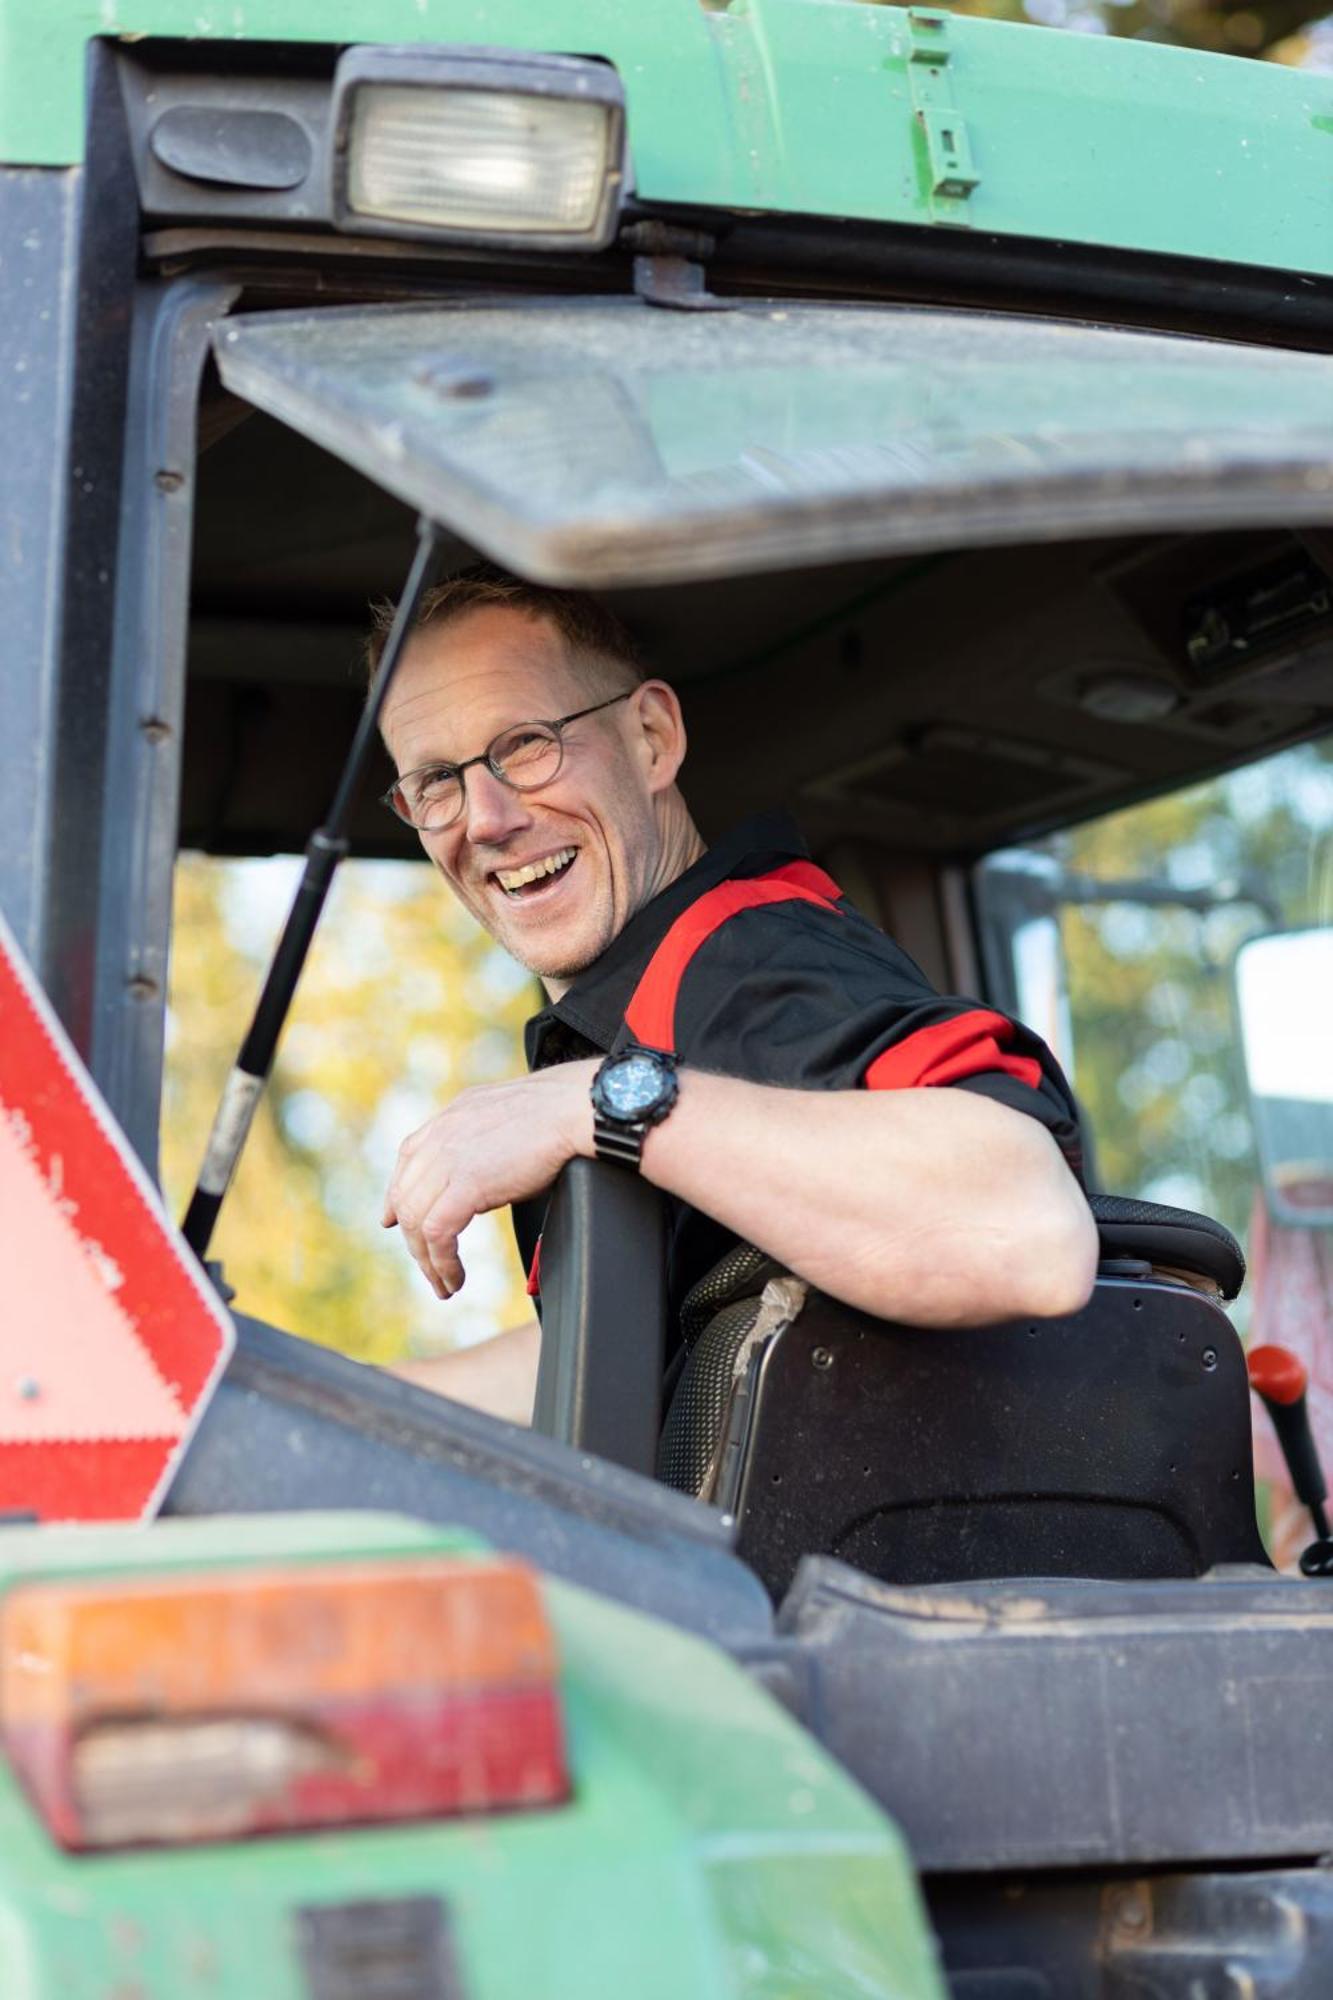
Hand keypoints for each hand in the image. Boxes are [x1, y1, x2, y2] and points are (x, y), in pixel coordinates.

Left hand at [382, 1061, 595, 1297]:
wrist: (573, 1108)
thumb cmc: (556, 1114)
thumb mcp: (503, 1121)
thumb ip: (480, 1143)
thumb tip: (482, 1175)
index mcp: (449, 1120)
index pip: (407, 1160)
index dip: (396, 1196)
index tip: (393, 1221)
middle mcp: (440, 1137)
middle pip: (405, 1197)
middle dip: (413, 1240)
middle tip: (431, 1268)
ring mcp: (449, 1159)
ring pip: (415, 1220)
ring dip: (427, 1260)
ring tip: (444, 1284)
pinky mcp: (467, 1184)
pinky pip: (438, 1234)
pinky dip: (442, 1263)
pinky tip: (455, 1278)